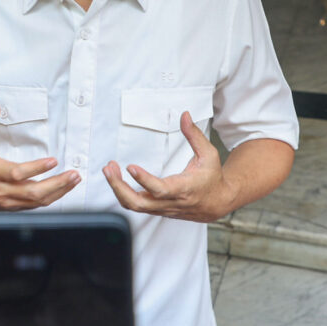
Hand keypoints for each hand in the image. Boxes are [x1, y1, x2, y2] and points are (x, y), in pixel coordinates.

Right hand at [0, 97, 79, 209]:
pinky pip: (34, 206)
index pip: (16, 173)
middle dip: (56, 184)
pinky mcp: (12, 207)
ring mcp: (7, 201)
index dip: (36, 168)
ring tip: (74, 180)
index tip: (53, 161)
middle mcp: (0, 189)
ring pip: (37, 202)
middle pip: (32, 191)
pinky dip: (51, 199)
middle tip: (73, 174)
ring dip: (59, 192)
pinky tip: (62, 190)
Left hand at [102, 111, 235, 222]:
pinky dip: (123, 193)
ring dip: (117, 189)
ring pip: (134, 206)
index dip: (144, 180)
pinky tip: (117, 179)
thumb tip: (184, 115)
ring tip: (109, 170)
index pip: (160, 189)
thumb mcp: (208, 154)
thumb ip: (194, 134)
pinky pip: (136, 205)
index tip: (130, 167)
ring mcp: (162, 208)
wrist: (218, 203)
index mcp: (184, 189)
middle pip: (139, 203)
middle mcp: (171, 202)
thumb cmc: (212, 177)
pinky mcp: (157, 209)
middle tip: (109, 169)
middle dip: (119, 188)